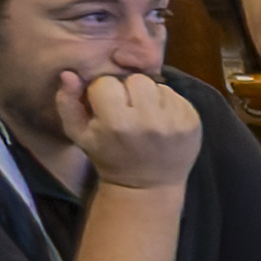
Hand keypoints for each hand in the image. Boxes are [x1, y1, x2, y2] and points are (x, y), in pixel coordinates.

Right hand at [66, 66, 206, 194]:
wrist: (148, 185)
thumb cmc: (109, 156)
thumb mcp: (79, 134)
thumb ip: (67, 102)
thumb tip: (69, 74)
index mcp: (118, 123)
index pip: (106, 83)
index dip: (103, 94)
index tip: (106, 110)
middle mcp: (150, 121)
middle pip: (136, 79)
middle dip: (129, 92)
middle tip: (128, 112)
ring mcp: (176, 122)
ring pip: (158, 85)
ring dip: (149, 97)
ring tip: (145, 118)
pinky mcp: (193, 121)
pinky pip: (177, 96)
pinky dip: (167, 104)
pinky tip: (161, 123)